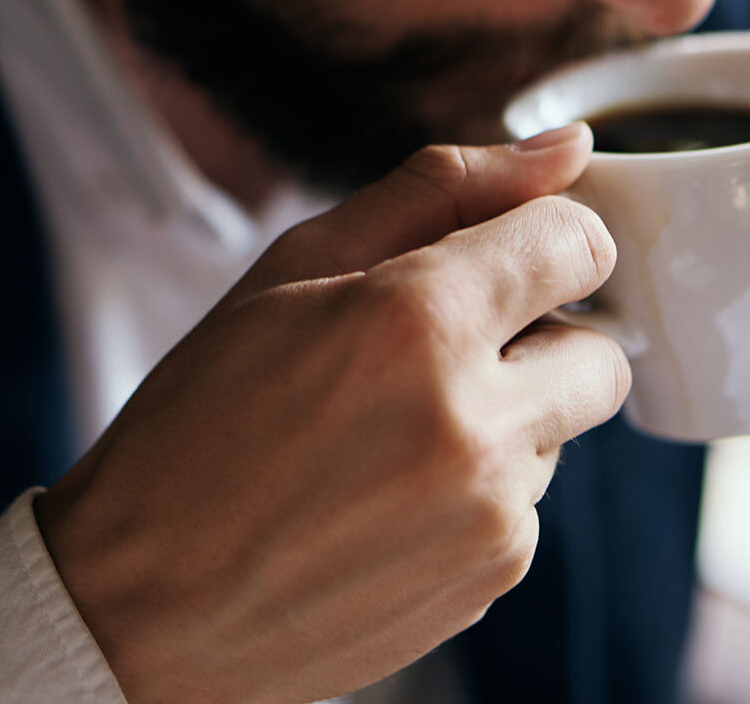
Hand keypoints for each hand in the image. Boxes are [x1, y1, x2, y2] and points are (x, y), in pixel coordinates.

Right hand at [35, 122, 629, 703]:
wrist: (145, 602)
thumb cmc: (201, 421)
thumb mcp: (293, 269)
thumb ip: (441, 190)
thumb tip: (567, 148)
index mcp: (418, 321)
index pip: (579, 243)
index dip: (550, 238)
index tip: (512, 254)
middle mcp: (475, 424)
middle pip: (603, 350)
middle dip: (546, 336)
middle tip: (448, 349)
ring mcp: (492, 515)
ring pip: (564, 430)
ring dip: (509, 415)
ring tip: (393, 434)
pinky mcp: (492, 578)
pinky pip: (528, 504)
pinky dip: (482, 487)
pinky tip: (390, 497)